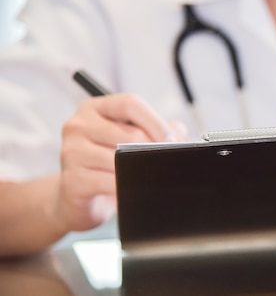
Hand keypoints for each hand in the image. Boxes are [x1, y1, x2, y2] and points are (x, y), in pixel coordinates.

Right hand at [54, 94, 185, 232]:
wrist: (77, 197)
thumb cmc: (108, 162)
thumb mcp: (129, 138)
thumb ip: (156, 129)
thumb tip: (178, 132)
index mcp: (94, 108)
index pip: (130, 103)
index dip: (155, 121)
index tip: (172, 139)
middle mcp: (78, 125)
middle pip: (130, 133)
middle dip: (153, 149)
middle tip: (165, 161)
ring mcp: (71, 151)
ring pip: (121, 159)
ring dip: (140, 169)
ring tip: (149, 176)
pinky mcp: (72, 179)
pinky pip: (110, 182)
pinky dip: (126, 187)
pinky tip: (131, 190)